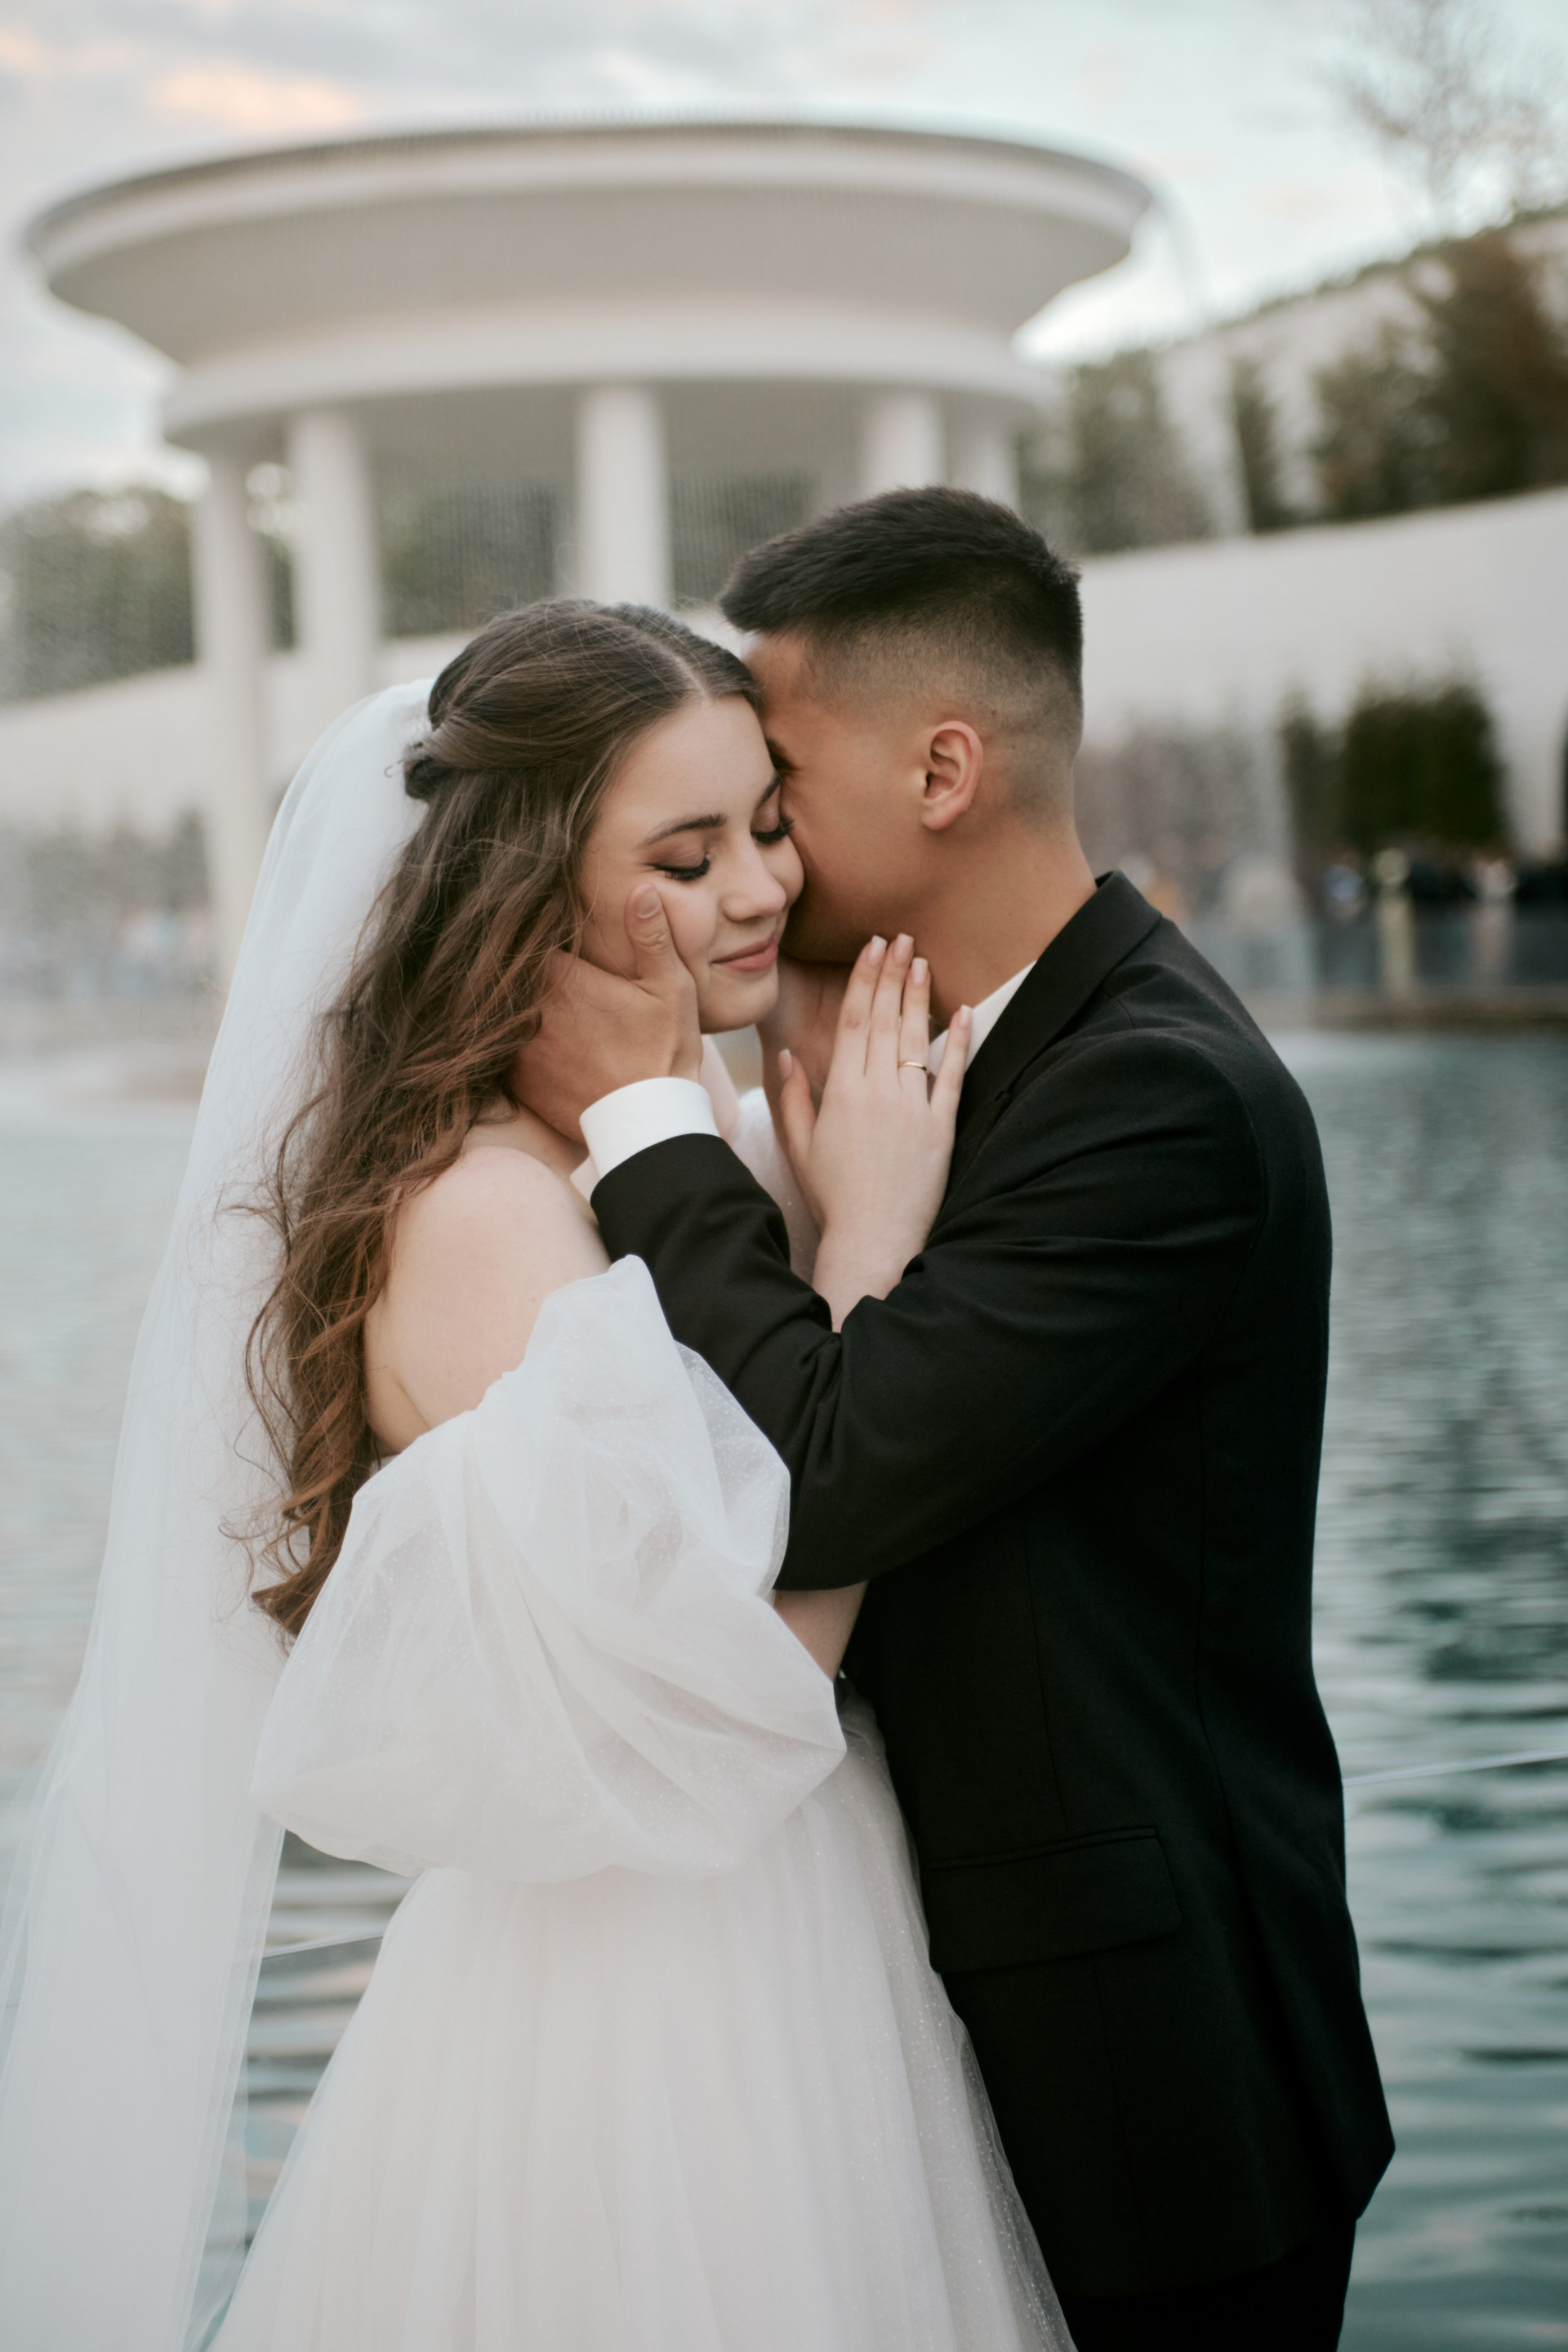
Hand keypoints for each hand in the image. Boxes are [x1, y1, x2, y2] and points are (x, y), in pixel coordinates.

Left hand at [511, 884, 701, 1140]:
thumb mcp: (670, 988)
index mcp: (562, 978)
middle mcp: (530, 1010)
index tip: (539, 929)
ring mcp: (517, 1047)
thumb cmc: (664, 1051)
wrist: (648, 1124)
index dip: (530, 931)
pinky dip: (507, 1043)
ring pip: (498, 1013)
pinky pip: (497, 1050)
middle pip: (505, 974)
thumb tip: (641, 889)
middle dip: (516, 968)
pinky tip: (529, 1042)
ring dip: (509, 1007)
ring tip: (527, 1004)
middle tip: (530, 966)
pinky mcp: (515, 1080)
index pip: (524, 938)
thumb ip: (651, 936)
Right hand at [776, 934, 969, 1326]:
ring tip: (923, 961)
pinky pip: (952, 1076)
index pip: (855, 1021)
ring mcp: (913, 1108)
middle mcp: (878, 1092)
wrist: (873, 1239)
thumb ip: (793, 1098)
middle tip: (900, 937)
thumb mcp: (799, 1147)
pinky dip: (960, 1043)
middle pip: (886, 1019)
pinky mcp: (941, 1128)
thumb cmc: (833, 1198)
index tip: (871, 948)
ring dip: (920, 996)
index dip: (864, 980)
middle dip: (892, 974)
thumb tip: (789, 1055)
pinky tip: (963, 1012)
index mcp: (841, 1092)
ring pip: (917, 1039)